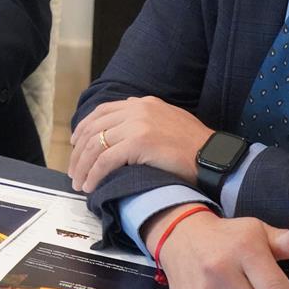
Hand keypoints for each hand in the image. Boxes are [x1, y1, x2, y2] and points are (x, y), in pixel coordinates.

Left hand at [69, 96, 212, 192]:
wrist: (215, 157)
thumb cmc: (196, 148)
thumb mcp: (169, 122)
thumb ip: (147, 121)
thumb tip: (124, 131)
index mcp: (143, 103)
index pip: (102, 112)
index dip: (84, 129)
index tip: (75, 145)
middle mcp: (137, 109)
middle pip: (94, 128)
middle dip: (79, 152)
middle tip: (74, 171)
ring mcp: (137, 124)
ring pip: (95, 145)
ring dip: (82, 166)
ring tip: (79, 182)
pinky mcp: (138, 142)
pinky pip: (105, 159)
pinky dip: (94, 174)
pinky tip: (91, 185)